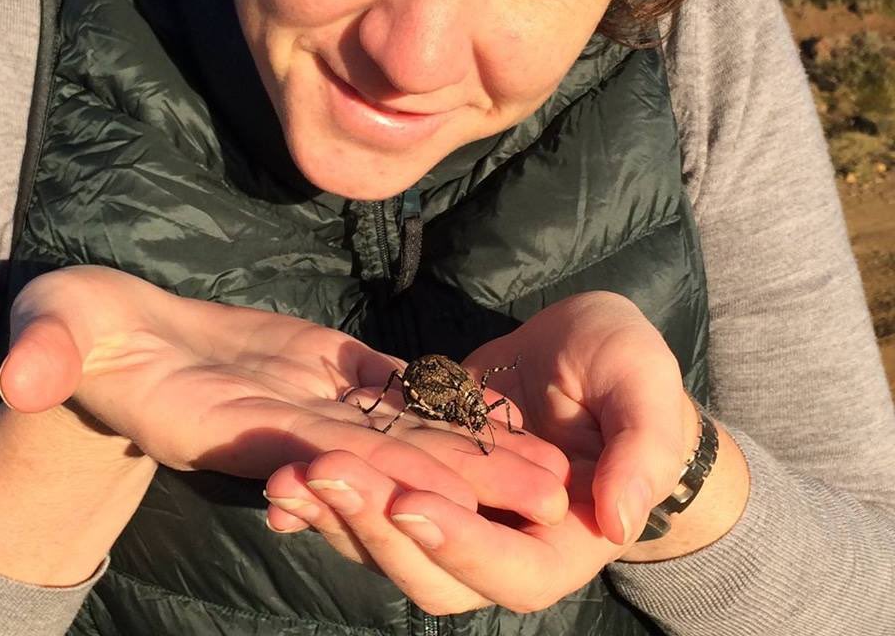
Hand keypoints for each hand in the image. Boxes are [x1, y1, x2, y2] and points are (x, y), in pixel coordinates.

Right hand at [0, 265, 569, 519]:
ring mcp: (309, 402)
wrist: (111, 334)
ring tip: (547, 460)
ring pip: (400, 431)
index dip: (368, 474)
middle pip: (376, 460)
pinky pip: (393, 389)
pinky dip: (445, 398)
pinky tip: (503, 402)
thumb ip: (45, 351)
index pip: (301, 456)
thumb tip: (26, 370)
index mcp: (220, 425)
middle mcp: (279, 429)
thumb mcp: (51, 330)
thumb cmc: (70, 332)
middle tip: (544, 494)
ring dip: (471, 447)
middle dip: (457, 480)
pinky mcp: (326, 371)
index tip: (446, 495)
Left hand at [265, 291, 699, 613]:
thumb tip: (618, 519)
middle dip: (373, 526)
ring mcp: (452, 518)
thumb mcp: (643, 388)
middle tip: (323, 472)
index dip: (459, 542)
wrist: (585, 355)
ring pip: (386, 544)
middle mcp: (500, 546)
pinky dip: (326, 498)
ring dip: (336, 516)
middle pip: (429, 570)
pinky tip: (281, 479)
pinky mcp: (417, 482)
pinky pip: (368, 502)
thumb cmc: (626, 370)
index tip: (410, 496)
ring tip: (287, 477)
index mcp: (562, 542)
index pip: (507, 569)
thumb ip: (641, 452)